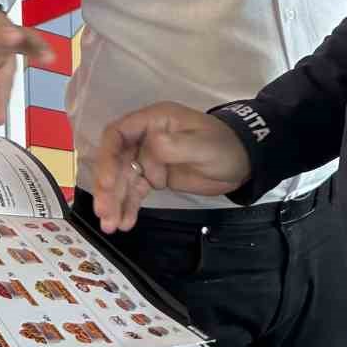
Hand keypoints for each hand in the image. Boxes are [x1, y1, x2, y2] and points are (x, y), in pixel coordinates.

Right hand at [90, 103, 252, 232]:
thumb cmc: (224, 147)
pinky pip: (135, 190)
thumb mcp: (202, 145)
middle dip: (108, 186)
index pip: (118, 134)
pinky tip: (125, 223)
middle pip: (116, 159)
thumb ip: (175, 145)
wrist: (242, 163)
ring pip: (123, 179)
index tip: (106, 183)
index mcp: (154, 120)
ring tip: (110, 226)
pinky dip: (128, 206)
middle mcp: (146, 137)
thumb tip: (150, 145)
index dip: (107, 157)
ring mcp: (149, 158)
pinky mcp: (154, 176)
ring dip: (115, 201)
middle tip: (104, 212)